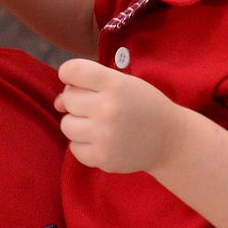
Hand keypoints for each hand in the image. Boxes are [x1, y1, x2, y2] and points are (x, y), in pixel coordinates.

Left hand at [55, 58, 182, 173]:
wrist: (170, 140)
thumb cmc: (142, 106)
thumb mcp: (124, 83)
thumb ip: (89, 84)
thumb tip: (57, 102)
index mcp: (115, 84)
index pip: (72, 70)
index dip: (68, 74)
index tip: (76, 81)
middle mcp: (108, 108)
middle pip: (67, 98)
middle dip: (76, 101)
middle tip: (97, 106)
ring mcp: (104, 135)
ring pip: (66, 124)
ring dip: (77, 123)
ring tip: (98, 124)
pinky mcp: (103, 157)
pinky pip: (74, 148)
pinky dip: (83, 144)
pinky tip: (101, 140)